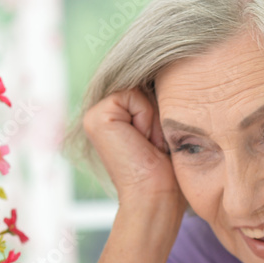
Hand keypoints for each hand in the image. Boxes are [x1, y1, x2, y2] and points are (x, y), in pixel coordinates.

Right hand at [83, 89, 184, 207]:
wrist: (155, 195)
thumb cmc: (167, 170)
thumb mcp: (164, 126)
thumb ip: (157, 98)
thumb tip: (167, 67)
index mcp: (118, 115)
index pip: (148, 84)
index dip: (164, 105)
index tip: (160, 138)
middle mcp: (104, 112)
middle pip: (144, 82)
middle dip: (159, 110)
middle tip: (156, 142)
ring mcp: (96, 113)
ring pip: (139, 88)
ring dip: (154, 116)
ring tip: (150, 143)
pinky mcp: (96, 116)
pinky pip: (133, 95)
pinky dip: (145, 117)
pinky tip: (141, 140)